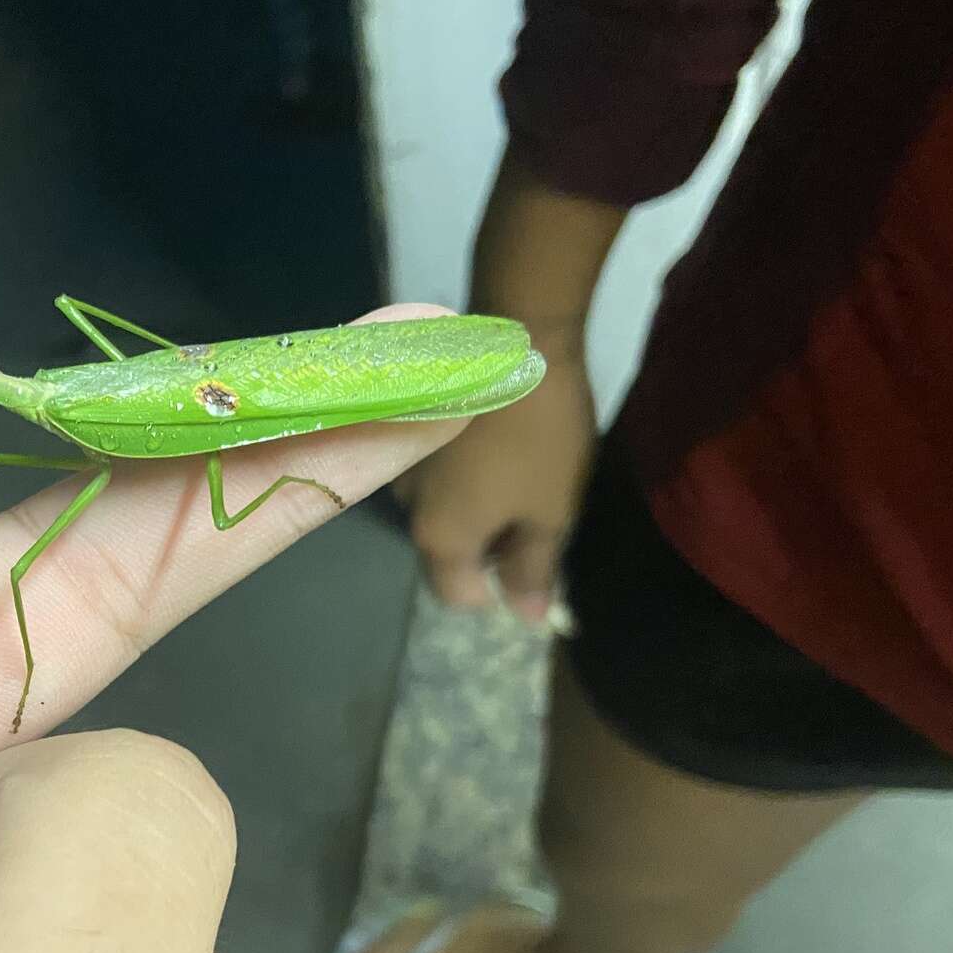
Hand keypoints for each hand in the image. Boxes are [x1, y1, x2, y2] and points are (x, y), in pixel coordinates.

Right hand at [390, 332, 594, 624]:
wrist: (512, 336)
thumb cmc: (538, 435)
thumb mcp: (551, 509)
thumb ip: (533, 569)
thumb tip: (525, 617)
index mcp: (440, 538)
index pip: (457, 596)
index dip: (497, 590)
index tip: (534, 559)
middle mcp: (408, 510)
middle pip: (445, 552)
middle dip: (485, 545)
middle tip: (534, 510)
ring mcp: (401, 467)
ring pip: (438, 509)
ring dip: (471, 504)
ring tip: (515, 469)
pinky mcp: (405, 429)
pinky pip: (433, 472)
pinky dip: (459, 471)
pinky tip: (491, 441)